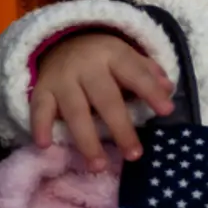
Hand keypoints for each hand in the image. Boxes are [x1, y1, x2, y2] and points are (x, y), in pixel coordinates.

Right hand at [30, 32, 175, 172]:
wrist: (58, 41)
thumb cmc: (100, 57)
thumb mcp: (125, 55)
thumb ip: (146, 72)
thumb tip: (168, 89)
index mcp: (112, 54)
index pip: (134, 73)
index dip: (150, 91)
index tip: (167, 111)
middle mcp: (86, 66)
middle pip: (105, 99)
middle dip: (120, 128)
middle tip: (134, 154)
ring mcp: (62, 79)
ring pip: (75, 111)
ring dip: (86, 140)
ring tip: (98, 165)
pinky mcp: (41, 90)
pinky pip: (39, 109)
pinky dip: (40, 126)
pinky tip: (44, 145)